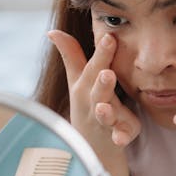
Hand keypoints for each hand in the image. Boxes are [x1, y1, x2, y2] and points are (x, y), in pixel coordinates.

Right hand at [47, 30, 140, 159]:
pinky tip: (121, 138)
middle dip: (102, 83)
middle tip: (107, 73)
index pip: (94, 67)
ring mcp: (106, 120)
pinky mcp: (120, 134)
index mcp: (87, 86)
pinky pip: (119, 138)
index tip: (109, 37)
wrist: (91, 144)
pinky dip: (120, 138)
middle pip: (98, 91)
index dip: (102, 53)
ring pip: (105, 116)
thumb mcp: (78, 79)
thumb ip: (71, 55)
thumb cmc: (87, 103)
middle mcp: (95, 102)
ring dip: (105, 112)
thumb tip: (53, 31)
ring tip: (103, 107)